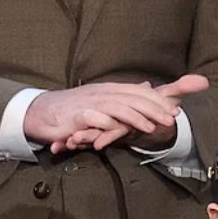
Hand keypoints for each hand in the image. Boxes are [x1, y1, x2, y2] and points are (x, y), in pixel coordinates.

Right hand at [24, 76, 207, 153]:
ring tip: (152, 128)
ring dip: (136, 118)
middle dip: (154, 109)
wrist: (42, 113)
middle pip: (133, 99)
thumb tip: (148, 86)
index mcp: (112, 89)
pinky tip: (118, 132)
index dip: (159, 101)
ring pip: (117, 108)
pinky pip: (94, 119)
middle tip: (172, 120)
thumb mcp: (105, 101)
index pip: (140, 92)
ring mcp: (90, 104)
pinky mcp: (77, 116)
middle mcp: (103, 93)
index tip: (175, 111)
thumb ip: (128, 97)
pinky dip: (107, 125)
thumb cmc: (77, 109)